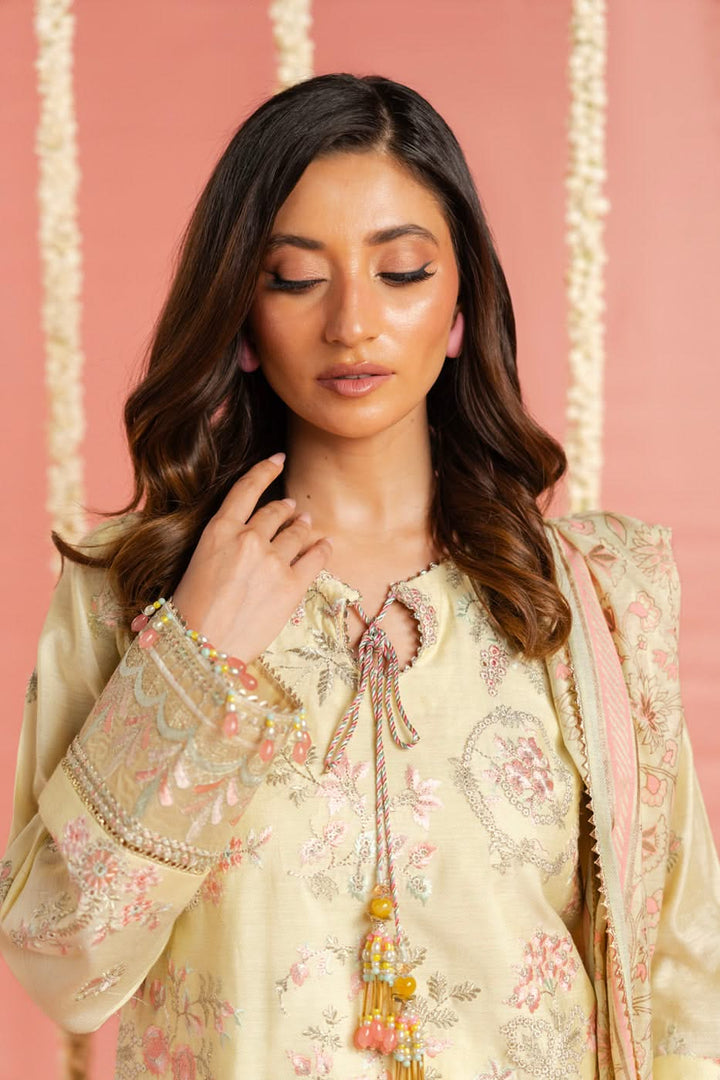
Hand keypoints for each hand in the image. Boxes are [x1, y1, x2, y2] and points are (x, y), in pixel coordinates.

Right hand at [172, 454, 330, 662]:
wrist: (203, 647)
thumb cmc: (192, 611)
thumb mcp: (198, 563)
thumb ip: (224, 543)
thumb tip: (249, 536)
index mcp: (219, 531)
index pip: (246, 489)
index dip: (265, 470)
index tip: (278, 460)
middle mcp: (248, 539)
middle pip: (275, 512)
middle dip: (285, 508)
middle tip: (292, 508)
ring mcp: (273, 561)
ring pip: (296, 533)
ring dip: (302, 526)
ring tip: (306, 523)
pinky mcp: (292, 585)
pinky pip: (314, 558)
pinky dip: (322, 549)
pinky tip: (325, 545)